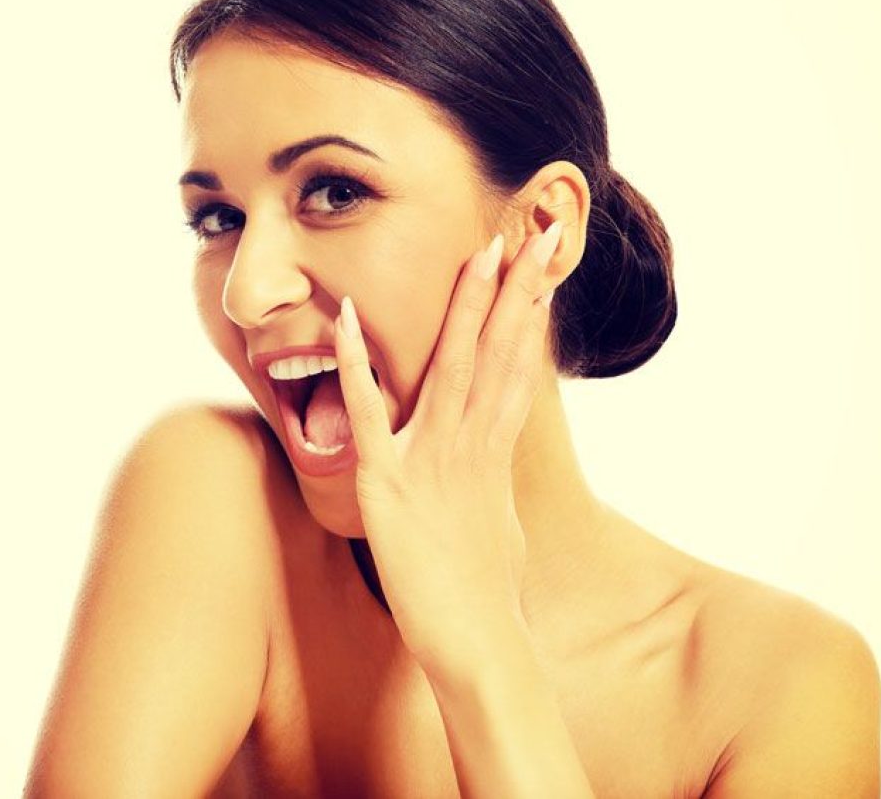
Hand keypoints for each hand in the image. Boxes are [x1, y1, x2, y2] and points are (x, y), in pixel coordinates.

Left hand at [333, 221, 562, 674]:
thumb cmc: (484, 594)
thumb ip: (488, 480)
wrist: (479, 648)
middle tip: (534, 232)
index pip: (517, 365)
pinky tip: (342, 320)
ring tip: (482, 252)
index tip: (539, 266)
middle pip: (500, 353)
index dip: (528, 312)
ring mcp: (433, 460)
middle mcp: (471, 446)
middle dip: (518, 290)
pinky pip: (368, 413)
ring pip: (453, 368)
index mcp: (493, 451)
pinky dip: (354, 365)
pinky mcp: (388, 483)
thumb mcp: (496, 521)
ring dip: (467, 308)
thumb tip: (491, 462)